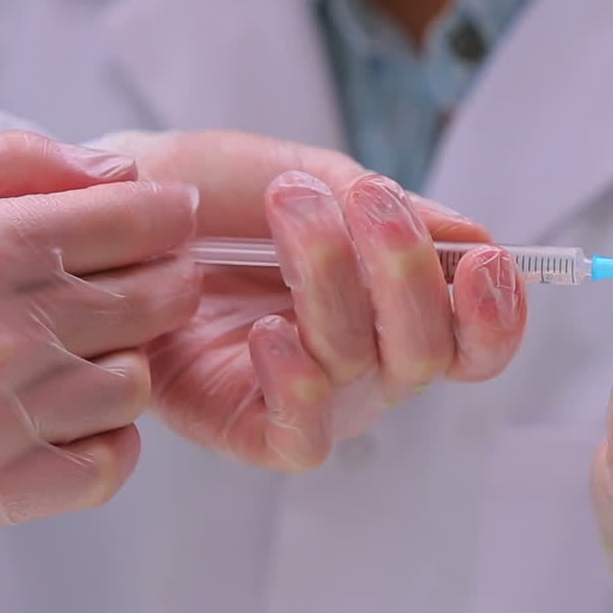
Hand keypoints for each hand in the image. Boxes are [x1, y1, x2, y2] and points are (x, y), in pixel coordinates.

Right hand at [0, 132, 200, 533]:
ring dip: (123, 359)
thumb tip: (117, 173)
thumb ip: (11, 161)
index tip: (171, 216)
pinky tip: (69, 413)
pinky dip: (105, 439)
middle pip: (155, 300)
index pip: (134, 223)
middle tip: (140, 278)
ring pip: (135, 382)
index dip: (169, 215)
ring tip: (76, 349)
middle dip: (162, 280)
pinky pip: (107, 466)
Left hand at [92, 131, 527, 470]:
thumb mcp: (312, 175)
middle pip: (428, 352)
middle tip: (361, 197)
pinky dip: (298, 386)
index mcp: (393, 304)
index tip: (486, 262)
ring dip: (333, 280)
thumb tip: (479, 240)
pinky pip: (301, 438)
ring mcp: (308, 395)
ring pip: (363, 371)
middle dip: (405, 269)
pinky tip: (266, 332)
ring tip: (287, 207)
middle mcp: (364, 359)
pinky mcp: (245, 426)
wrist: (116, 205)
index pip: (474, 339)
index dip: (497, 314)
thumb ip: (390, 209)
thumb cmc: (217, 190)